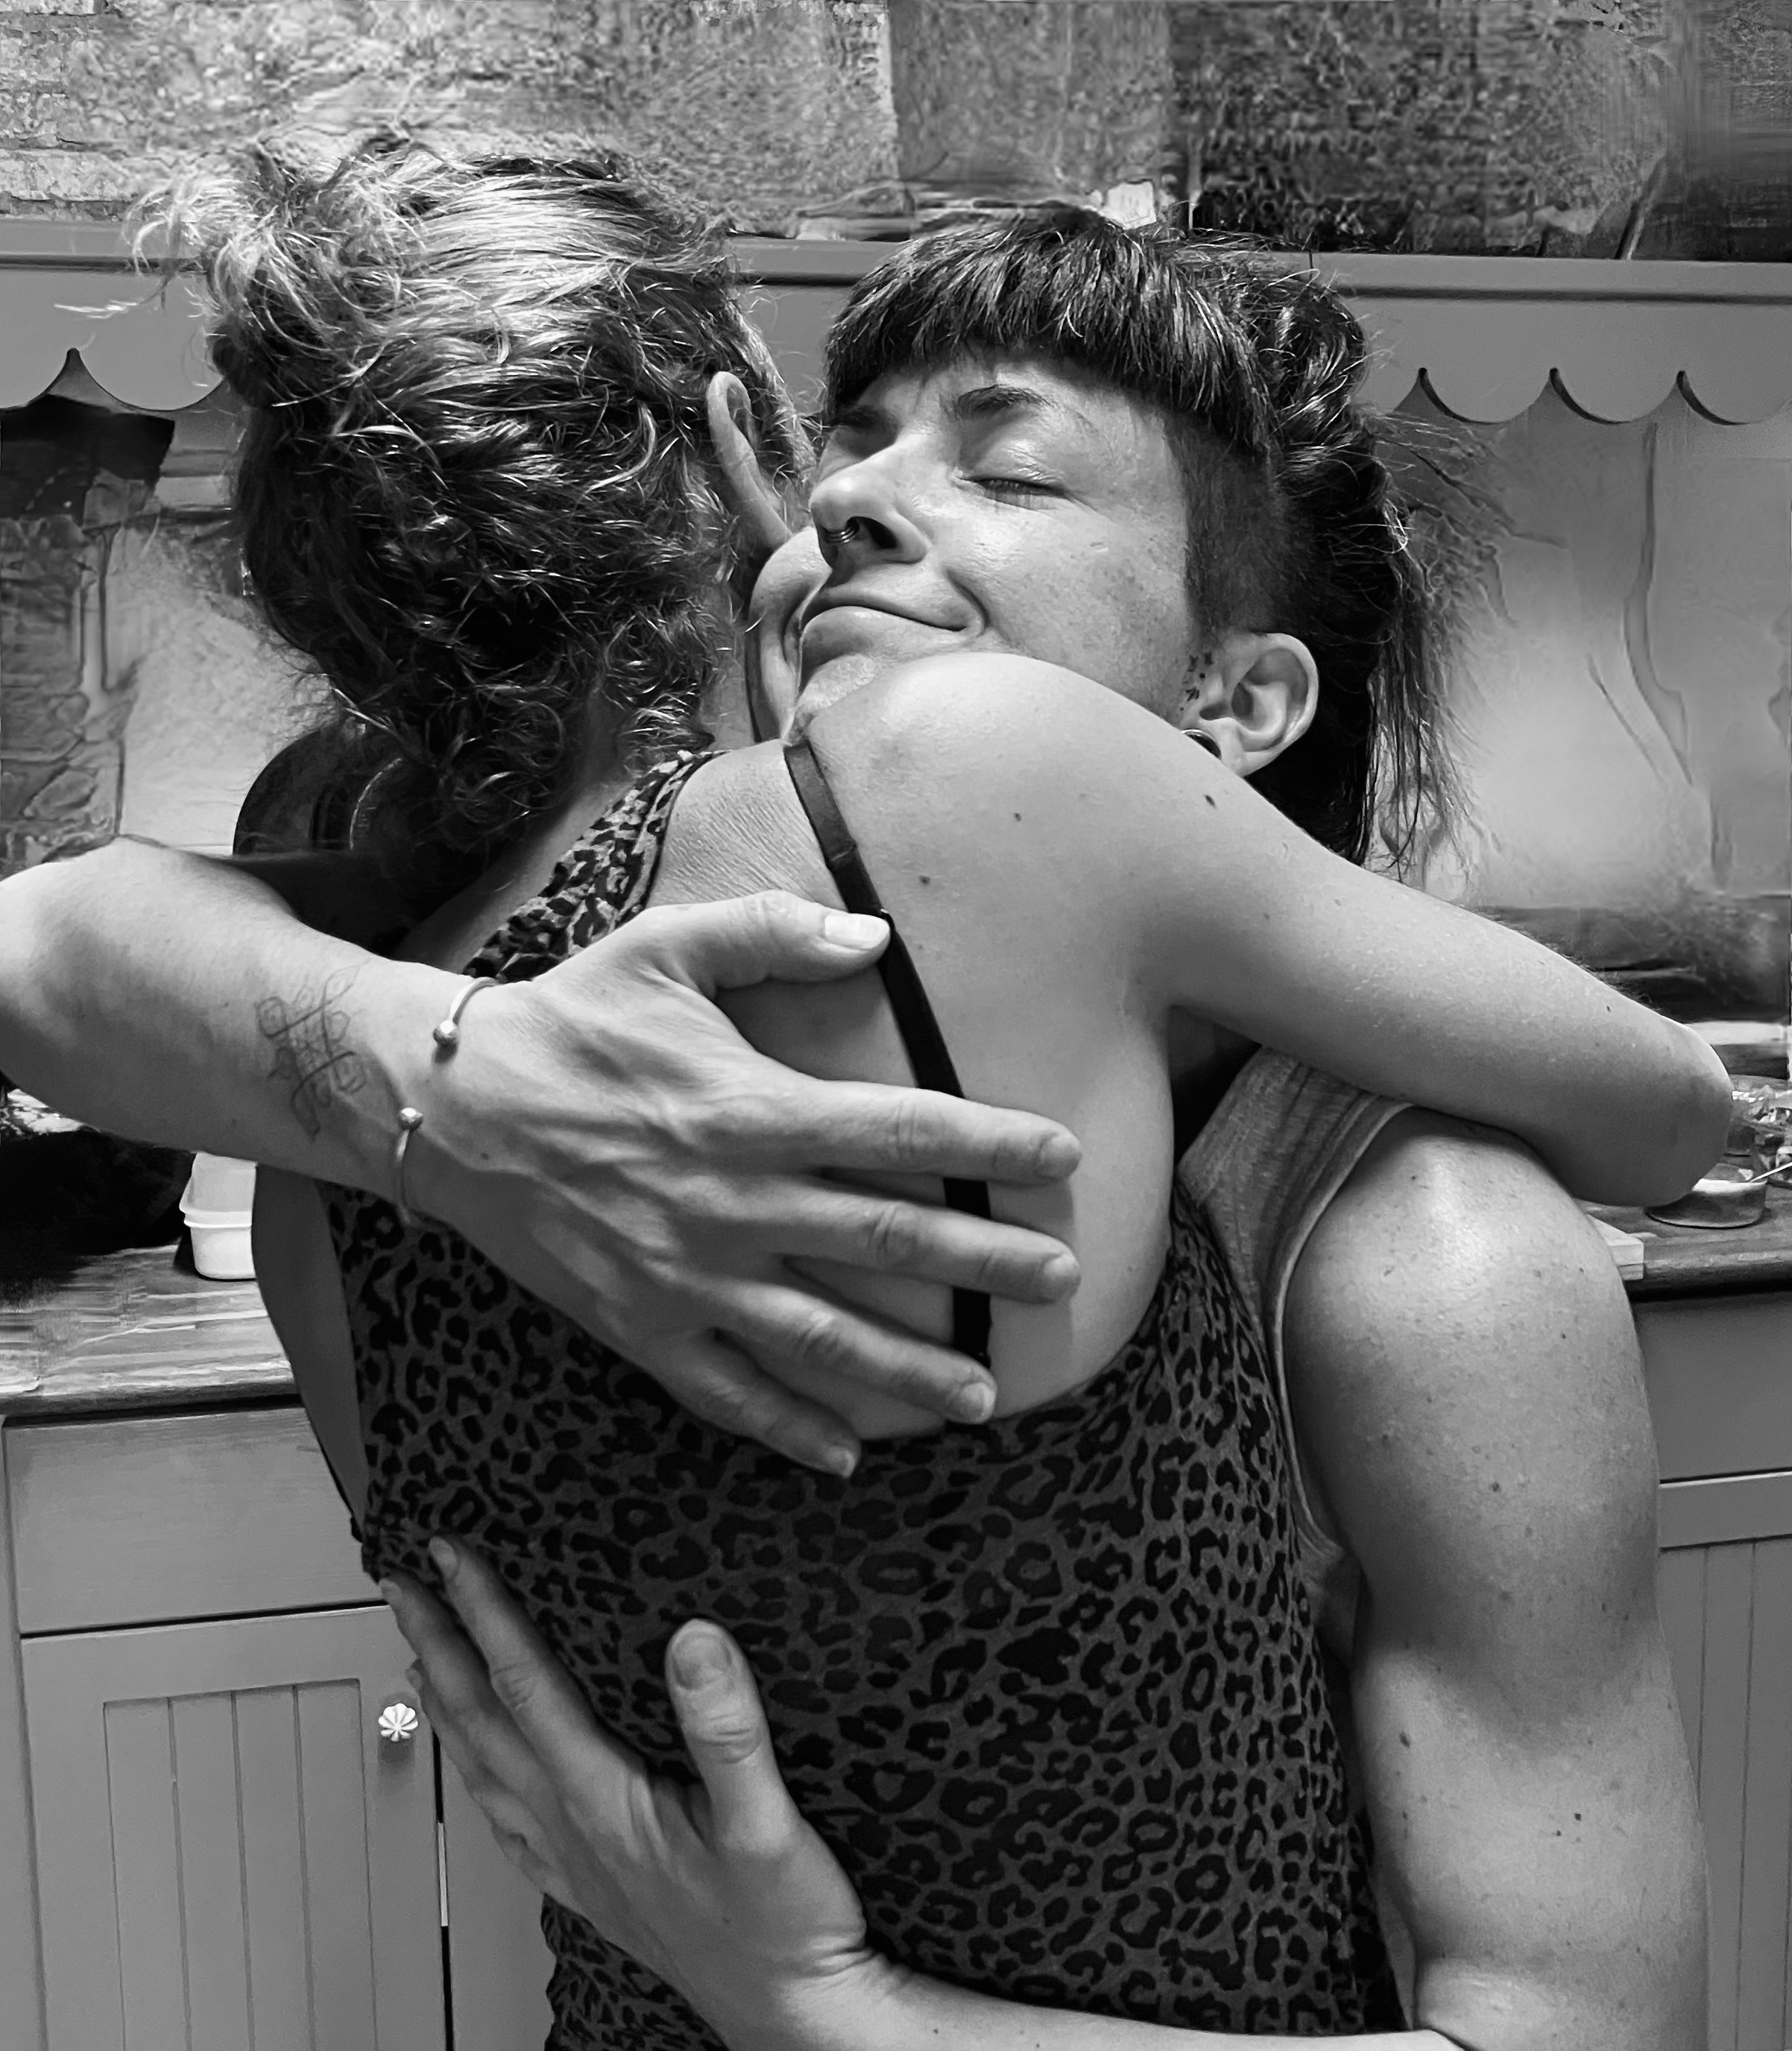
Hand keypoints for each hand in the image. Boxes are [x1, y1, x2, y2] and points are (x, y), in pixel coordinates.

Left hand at [386, 1541, 903, 2050]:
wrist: (796, 2016)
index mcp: (605, 1798)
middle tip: (404, 1587)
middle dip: (437, 1644)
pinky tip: (480, 1779)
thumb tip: (693, 1640)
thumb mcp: (771, 1824)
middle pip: (483, 1720)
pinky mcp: (596, 1890)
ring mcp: (578, 1862)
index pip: (526, 1684)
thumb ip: (729, 1731)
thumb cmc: (784, 1927)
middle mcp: (575, 1826)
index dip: (484, 1611)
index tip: (451, 1555)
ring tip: (419, 1662)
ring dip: (446, 1706)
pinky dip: (480, 1786)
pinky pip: (511, 1828)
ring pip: (484, 1770)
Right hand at [411, 890, 1080, 1474]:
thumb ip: (772, 936)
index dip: (988, 1142)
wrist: (447, 1109)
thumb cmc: (568, 1022)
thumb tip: (876, 938)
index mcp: (748, 1109)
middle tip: (1061, 1278)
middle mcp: (731, 1203)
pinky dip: (787, 1428)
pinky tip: (844, 1455)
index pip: (899, 1128)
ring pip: (821, 1337)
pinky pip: (727, 1392)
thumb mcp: (663, 948)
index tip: (1061, 1154)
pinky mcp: (641, 1326)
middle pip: (885, 1238)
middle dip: (984, 1258)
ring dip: (909, 1369)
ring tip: (981, 1395)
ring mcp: (686, 1277)